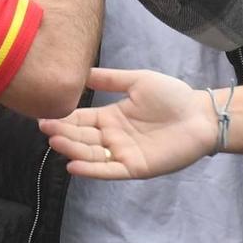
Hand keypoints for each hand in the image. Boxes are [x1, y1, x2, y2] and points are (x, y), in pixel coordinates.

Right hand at [39, 68, 218, 179]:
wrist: (201, 115)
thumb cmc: (172, 97)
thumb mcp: (137, 81)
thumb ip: (110, 79)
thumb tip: (81, 72)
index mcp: (110, 117)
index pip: (80, 119)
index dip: (62, 118)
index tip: (42, 114)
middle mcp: (112, 137)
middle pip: (81, 137)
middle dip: (63, 133)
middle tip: (44, 127)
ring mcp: (122, 154)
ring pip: (91, 154)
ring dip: (72, 149)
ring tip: (56, 142)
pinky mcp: (135, 168)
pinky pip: (109, 171)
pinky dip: (91, 170)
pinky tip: (74, 165)